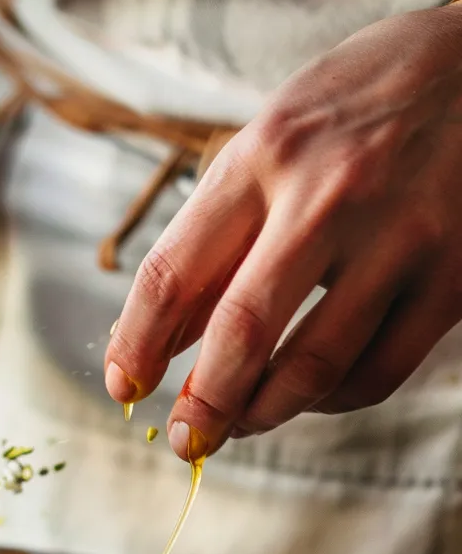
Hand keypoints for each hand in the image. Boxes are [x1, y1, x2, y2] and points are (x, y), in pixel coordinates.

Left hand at [105, 4, 461, 461]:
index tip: (123, 386)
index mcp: (261, 158)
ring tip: (238, 425)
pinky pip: (378, 371)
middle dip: (201, 404)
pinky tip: (310, 395)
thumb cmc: (345, 113)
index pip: (173, 274)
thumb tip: (159, 340)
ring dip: (262, 413)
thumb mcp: (263, 148)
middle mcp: (327, 197)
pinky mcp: (454, 275)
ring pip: (313, 366)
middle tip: (183, 440)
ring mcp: (399, 237)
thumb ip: (213, 239)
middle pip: (241, 332)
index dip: (136, 344)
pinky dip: (332, 400)